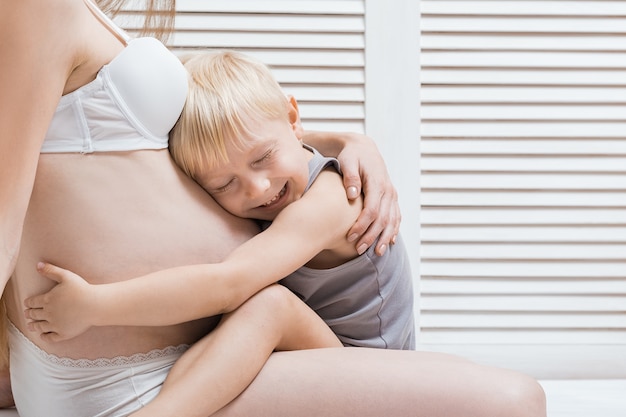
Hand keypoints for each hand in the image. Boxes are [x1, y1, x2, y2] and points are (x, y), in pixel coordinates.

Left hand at [23, 262, 96, 341]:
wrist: (95, 305)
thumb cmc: (82, 289)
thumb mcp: (66, 276)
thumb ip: (51, 270)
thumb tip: (37, 264)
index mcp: (47, 299)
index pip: (32, 302)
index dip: (28, 303)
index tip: (27, 304)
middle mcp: (48, 313)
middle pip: (34, 314)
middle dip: (29, 314)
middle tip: (27, 314)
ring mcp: (55, 324)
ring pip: (39, 326)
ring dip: (33, 325)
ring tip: (31, 325)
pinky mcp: (63, 333)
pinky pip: (50, 337)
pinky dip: (44, 336)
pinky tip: (43, 335)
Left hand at [336, 133, 400, 255]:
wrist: (364, 148)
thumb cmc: (352, 155)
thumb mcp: (347, 161)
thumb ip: (350, 177)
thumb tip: (353, 194)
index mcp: (377, 183)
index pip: (372, 210)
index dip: (362, 225)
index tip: (350, 236)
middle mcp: (388, 190)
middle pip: (383, 219)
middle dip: (371, 236)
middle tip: (359, 250)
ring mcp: (392, 194)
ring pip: (392, 220)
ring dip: (385, 237)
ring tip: (377, 253)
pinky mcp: (391, 197)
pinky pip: (396, 216)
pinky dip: (394, 230)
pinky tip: (390, 242)